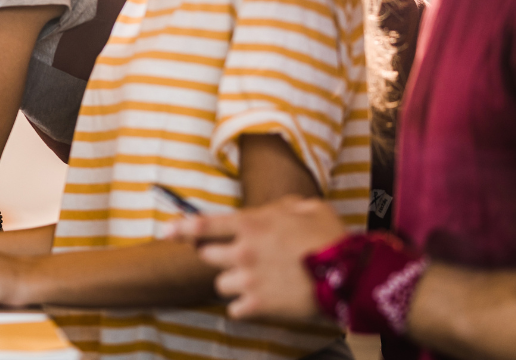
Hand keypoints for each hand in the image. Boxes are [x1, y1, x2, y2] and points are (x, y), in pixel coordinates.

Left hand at [168, 197, 345, 320]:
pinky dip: (245, 307)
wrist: (348, 276)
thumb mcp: (309, 208)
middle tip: (240, 259)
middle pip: (207, 256)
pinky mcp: (257, 305)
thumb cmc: (331, 239)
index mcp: (250, 225)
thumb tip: (278, 210)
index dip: (181, 227)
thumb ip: (284, 207)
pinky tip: (263, 301)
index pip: (202, 224)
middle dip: (220, 257)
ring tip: (259, 282)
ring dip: (234, 284)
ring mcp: (247, 280)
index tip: (167, 231)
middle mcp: (241, 251)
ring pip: (221, 284)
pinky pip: (235, 308)